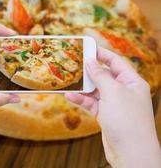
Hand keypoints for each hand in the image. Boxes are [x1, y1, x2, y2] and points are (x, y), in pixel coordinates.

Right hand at [65, 47, 160, 167]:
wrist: (130, 152)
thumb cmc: (127, 120)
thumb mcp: (113, 92)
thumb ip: (100, 76)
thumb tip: (90, 62)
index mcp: (132, 82)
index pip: (116, 62)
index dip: (102, 54)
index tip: (87, 48)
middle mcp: (124, 91)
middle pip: (104, 76)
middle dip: (89, 71)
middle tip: (73, 64)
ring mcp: (114, 104)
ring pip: (95, 90)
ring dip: (82, 87)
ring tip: (68, 81)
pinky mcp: (106, 115)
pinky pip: (91, 103)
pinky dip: (81, 100)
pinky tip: (70, 96)